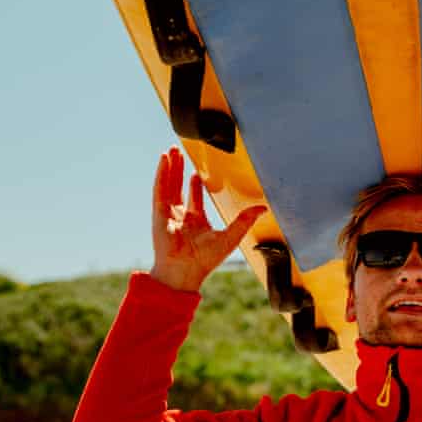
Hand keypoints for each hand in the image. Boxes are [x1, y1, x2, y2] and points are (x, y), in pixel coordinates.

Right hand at [150, 147, 265, 291]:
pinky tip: (164, 160)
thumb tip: (263, 209)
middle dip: (180, 171)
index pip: (195, 200)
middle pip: (179, 188)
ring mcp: (168, 214)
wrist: (185, 270)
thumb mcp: (231, 236)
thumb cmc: (205, 260)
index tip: (197, 173)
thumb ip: (245, 221)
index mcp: (196, 223)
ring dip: (170, 168)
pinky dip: (162, 173)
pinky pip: (160, 189)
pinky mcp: (159, 213)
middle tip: (181, 154)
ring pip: (168, 185)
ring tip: (171, 151)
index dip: (196, 186)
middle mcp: (181, 218)